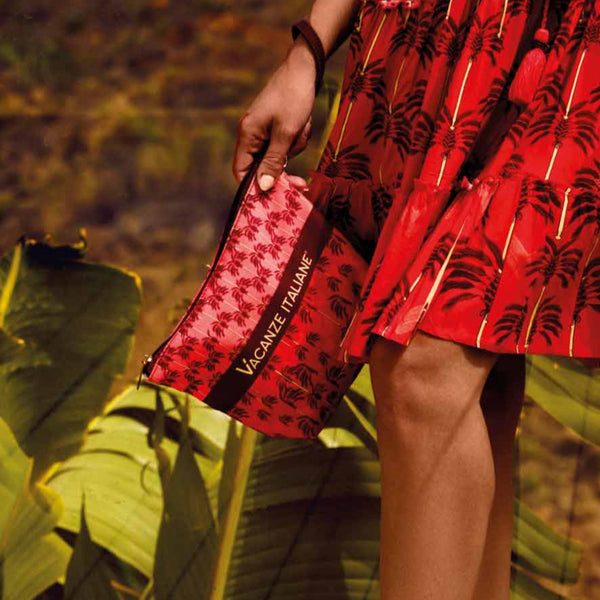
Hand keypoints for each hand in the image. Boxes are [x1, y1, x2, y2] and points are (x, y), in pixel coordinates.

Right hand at [233, 38, 316, 191]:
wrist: (305, 69)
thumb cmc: (293, 97)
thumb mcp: (286, 133)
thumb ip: (273, 161)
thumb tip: (262, 187)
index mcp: (247, 136)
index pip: (241, 172)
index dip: (254, 188)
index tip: (273, 198)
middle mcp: (251, 135)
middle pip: (262, 167)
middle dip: (283, 167)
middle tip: (301, 182)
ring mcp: (263, 131)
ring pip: (278, 156)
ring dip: (294, 148)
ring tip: (302, 127)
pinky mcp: (275, 128)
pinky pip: (286, 145)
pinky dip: (296, 139)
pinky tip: (303, 124)